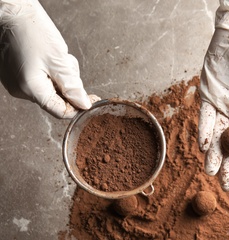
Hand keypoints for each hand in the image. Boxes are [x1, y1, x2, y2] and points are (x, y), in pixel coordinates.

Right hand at [0, 0, 99, 117]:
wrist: (11, 12)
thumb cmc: (32, 31)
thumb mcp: (59, 60)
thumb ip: (72, 86)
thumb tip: (84, 104)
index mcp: (31, 89)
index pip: (60, 111)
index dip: (79, 106)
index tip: (91, 98)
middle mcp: (21, 90)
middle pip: (57, 98)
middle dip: (68, 83)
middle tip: (66, 62)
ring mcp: (17, 83)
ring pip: (51, 87)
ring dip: (60, 74)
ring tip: (55, 55)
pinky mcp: (16, 75)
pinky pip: (41, 79)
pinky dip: (50, 70)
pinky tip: (46, 55)